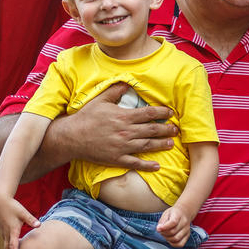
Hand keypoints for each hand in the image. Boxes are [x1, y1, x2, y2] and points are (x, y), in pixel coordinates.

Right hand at [0, 193, 39, 248]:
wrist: (0, 202)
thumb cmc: (13, 206)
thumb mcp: (23, 212)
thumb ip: (31, 219)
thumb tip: (39, 225)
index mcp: (12, 231)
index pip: (13, 246)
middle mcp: (6, 234)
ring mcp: (4, 233)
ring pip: (5, 247)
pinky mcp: (3, 231)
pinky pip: (5, 243)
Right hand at [54, 82, 176, 170]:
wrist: (72, 137)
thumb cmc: (86, 117)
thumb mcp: (100, 100)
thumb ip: (116, 91)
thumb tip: (128, 83)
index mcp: (123, 116)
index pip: (148, 113)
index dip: (162, 112)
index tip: (170, 113)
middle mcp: (126, 132)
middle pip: (151, 130)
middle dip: (166, 129)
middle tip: (176, 130)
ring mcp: (122, 147)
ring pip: (147, 145)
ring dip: (161, 144)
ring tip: (171, 144)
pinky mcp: (117, 159)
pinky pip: (135, 163)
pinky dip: (147, 165)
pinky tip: (157, 166)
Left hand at [156, 205, 191, 247]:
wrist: (184, 212)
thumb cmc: (174, 213)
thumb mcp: (166, 213)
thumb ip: (162, 221)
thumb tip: (159, 229)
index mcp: (178, 214)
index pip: (173, 222)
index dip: (164, 227)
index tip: (158, 228)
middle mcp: (184, 222)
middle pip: (173, 232)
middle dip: (164, 233)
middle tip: (161, 231)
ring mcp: (187, 230)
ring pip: (176, 239)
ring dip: (167, 238)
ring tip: (165, 235)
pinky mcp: (187, 235)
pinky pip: (180, 244)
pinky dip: (173, 244)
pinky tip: (170, 239)